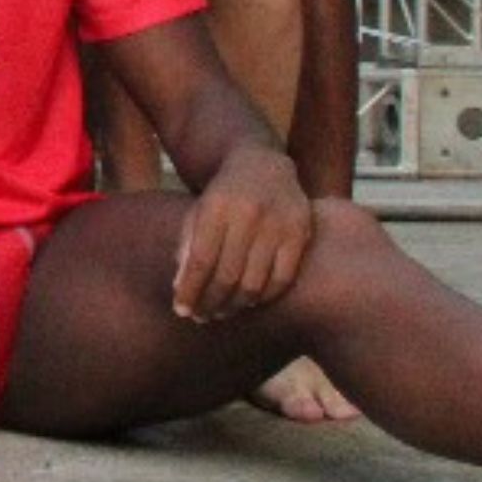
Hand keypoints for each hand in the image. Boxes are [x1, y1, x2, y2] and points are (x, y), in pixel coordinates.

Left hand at [166, 154, 318, 321]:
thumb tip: (181, 290)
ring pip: (255, 282)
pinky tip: (250, 300)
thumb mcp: (198, 213)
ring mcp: (278, 222)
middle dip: (211, 303)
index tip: (181, 310)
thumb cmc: (223, 198)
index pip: (201, 260)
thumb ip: (187, 248)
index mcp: (217, 206)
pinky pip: (282, 279)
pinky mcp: (300, 231)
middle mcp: (249, 212)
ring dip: (236, 305)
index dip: (190, 290)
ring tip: (223, 311)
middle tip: (202, 316)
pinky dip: (265, 297)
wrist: (263, 166)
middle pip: (227, 275)